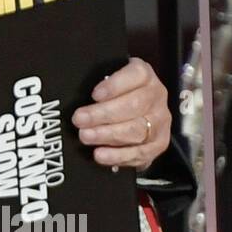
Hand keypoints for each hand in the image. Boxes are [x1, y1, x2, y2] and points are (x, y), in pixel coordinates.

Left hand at [71, 57, 169, 171]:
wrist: (138, 113)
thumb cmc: (115, 94)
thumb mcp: (106, 79)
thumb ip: (95, 80)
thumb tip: (71, 89)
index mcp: (144, 75)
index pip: (136, 75)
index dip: (115, 85)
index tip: (94, 95)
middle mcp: (156, 96)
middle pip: (133, 105)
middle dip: (103, 114)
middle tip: (79, 119)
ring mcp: (160, 121)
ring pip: (137, 130)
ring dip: (108, 135)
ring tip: (86, 136)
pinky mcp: (158, 144)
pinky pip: (140, 152)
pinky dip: (118, 156)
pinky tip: (100, 155)